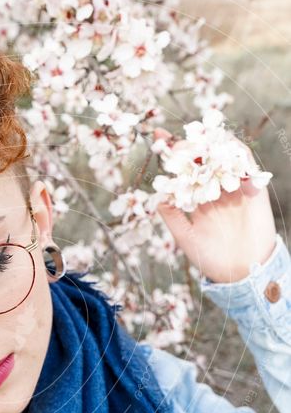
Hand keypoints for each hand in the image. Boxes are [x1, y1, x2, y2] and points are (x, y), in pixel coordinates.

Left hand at [153, 128, 276, 282]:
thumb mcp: (185, 237)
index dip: (173, 155)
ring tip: (199, 141)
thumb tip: (157, 195)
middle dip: (190, 147)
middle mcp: (216, 191)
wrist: (241, 273)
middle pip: (203, 160)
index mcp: (199, 200)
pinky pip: (248, 167)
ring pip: (225, 159)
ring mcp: (235, 189)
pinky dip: (238, 156)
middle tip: (177, 141)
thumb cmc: (210, 259)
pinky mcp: (254, 190)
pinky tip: (225, 148)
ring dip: (213, 146)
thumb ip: (172, 216)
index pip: (184, 171)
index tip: (159, 139)